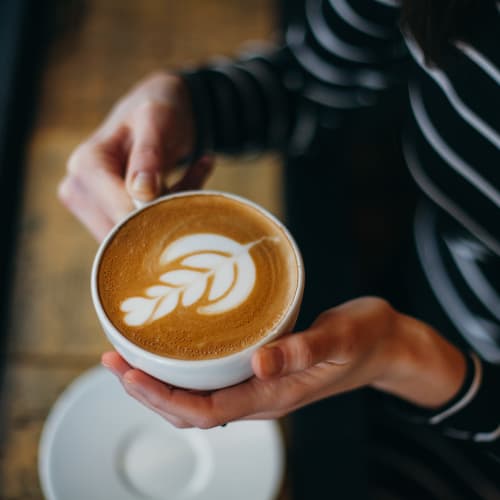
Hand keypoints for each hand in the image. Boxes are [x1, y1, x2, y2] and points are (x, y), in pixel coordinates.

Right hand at [59, 72, 213, 240]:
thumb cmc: (157, 109)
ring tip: (193, 179)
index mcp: (86, 165)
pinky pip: (138, 234)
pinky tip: (186, 186)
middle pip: (125, 230)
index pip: (120, 212)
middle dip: (165, 216)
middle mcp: (78, 190)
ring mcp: (90, 207)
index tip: (188, 202)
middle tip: (197, 186)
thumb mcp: (157, 120)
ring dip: (169, 216)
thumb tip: (141, 193)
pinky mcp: (105, 217)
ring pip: (133, 237)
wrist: (157, 112)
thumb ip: (150, 154)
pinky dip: (167, 216)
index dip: (157, 215)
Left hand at [102, 297, 465, 427]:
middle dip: (148, 390)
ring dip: (161, 380)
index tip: (128, 374)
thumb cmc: (364, 340)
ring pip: (198, 395)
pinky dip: (185, 368)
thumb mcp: (339, 339)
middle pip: (190, 408)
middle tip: (113, 360)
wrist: (384, 344)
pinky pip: (214, 376)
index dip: (162, 397)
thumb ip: (303, 351)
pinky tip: (174, 349)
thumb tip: (260, 362)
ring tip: (129, 357)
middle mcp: (261, 395)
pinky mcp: (263, 367)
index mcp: (273, 396)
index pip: (204, 411)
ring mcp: (261, 383)